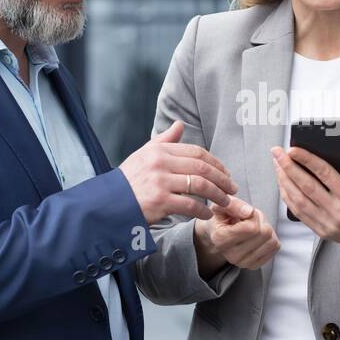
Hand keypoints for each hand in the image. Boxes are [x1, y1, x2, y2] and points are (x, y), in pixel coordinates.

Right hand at [120, 120, 236, 224]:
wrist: (107, 204)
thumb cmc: (128, 181)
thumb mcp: (143, 155)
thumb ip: (164, 140)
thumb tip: (180, 124)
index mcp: (159, 150)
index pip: (196, 152)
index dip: (216, 163)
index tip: (226, 173)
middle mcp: (160, 162)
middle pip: (202, 167)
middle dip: (222, 178)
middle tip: (232, 188)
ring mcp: (160, 181)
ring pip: (199, 185)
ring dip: (217, 195)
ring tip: (225, 202)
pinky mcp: (159, 201)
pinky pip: (189, 205)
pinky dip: (202, 210)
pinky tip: (207, 214)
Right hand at [195, 195, 279, 272]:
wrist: (220, 232)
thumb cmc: (222, 217)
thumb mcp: (223, 205)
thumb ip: (233, 204)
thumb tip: (249, 212)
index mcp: (221, 240)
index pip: (252, 228)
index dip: (253, 215)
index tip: (245, 214)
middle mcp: (231, 256)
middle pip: (264, 233)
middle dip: (260, 221)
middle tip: (249, 220)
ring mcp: (243, 263)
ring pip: (272, 241)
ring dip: (266, 229)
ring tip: (253, 227)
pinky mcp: (254, 265)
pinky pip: (275, 247)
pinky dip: (270, 237)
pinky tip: (257, 236)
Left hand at [270, 140, 339, 271]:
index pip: (324, 174)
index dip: (307, 160)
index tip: (293, 149)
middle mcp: (338, 211)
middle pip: (306, 186)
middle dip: (288, 167)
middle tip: (277, 153)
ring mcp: (328, 223)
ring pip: (298, 200)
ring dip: (284, 182)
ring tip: (277, 166)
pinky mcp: (322, 231)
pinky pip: (299, 213)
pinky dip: (288, 198)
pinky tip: (283, 185)